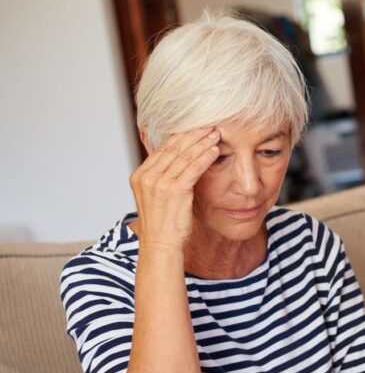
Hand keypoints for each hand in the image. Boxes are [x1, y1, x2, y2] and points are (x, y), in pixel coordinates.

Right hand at [129, 127, 219, 249]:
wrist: (160, 245)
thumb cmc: (162, 223)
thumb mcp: (155, 196)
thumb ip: (161, 177)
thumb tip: (173, 161)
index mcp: (140, 175)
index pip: (162, 149)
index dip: (181, 137)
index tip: (196, 129)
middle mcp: (146, 176)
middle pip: (173, 148)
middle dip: (193, 136)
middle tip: (209, 127)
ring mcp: (159, 183)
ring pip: (185, 156)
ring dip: (202, 143)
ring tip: (215, 135)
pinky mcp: (174, 190)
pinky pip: (193, 168)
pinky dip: (205, 157)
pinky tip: (215, 151)